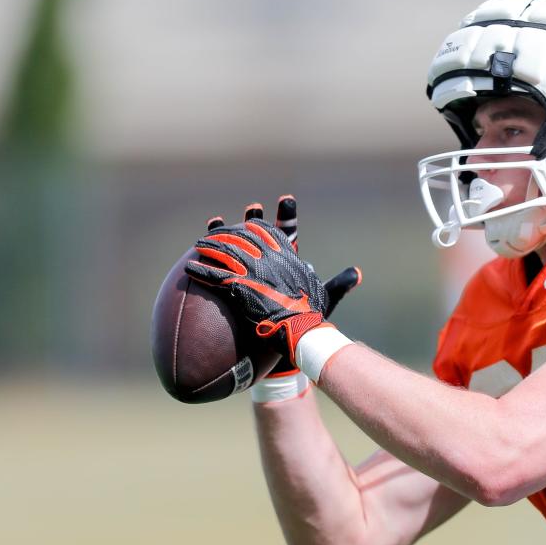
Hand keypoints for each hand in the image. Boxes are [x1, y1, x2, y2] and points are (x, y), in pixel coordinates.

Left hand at [186, 197, 359, 362]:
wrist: (301, 332)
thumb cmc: (315, 316)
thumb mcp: (328, 295)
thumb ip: (339, 282)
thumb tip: (356, 273)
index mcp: (289, 257)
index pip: (275, 232)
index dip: (263, 222)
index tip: (255, 212)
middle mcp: (270, 259)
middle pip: (246, 237)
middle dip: (231, 230)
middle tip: (216, 225)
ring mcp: (254, 271)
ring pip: (227, 252)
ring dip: (211, 247)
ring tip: (198, 244)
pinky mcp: (240, 287)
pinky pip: (215, 275)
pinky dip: (202, 271)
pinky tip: (189, 268)